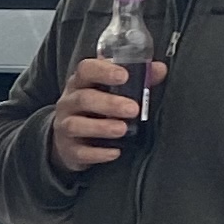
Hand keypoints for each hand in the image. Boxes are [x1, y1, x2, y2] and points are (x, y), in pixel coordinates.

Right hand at [45, 55, 154, 175]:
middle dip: (109, 103)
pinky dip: (98, 153)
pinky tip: (115, 152)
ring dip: (101, 127)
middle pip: (83, 98)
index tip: (124, 75)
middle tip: (133, 109)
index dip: (104, 71)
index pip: (86, 69)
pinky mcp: (68, 149)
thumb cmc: (96, 109)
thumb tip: (159, 69)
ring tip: (122, 129)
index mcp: (81, 83)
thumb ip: (137, 79)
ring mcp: (64, 126)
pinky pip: (79, 152)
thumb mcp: (110, 91)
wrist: (69, 139)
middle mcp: (69, 102)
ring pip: (76, 125)